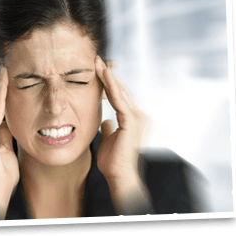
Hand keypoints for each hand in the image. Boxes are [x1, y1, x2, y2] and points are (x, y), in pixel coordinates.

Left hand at [94, 56, 146, 182]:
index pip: (119, 96)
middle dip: (108, 74)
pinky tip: (104, 74)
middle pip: (120, 90)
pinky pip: (119, 99)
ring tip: (97, 62)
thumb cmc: (113, 162)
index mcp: (132, 118)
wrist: (119, 176)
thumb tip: (106, 121)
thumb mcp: (109, 140)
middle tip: (97, 59)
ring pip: (120, 91)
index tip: (98, 69)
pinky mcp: (132, 121)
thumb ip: (109, 128)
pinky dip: (111, 86)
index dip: (109, 82)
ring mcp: (137, 117)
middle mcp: (138, 115)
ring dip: (108, 76)